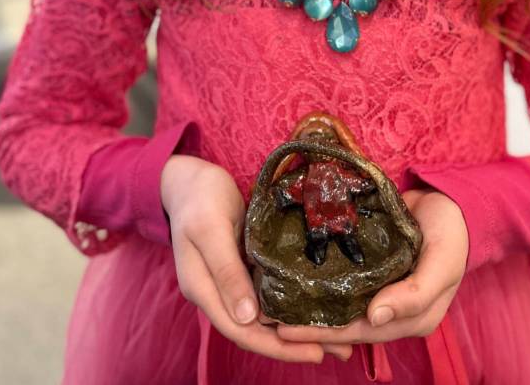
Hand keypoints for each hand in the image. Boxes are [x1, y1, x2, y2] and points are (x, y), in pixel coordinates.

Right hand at [160, 155, 351, 363]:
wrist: (189, 178)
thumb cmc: (199, 197)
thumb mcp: (211, 228)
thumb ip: (226, 270)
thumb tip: (247, 317)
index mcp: (202, 289)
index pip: (241, 330)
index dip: (276, 346)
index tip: (314, 352)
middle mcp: (216, 293)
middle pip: (255, 330)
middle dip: (294, 345)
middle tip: (340, 349)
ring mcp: (228, 282)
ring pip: (263, 316)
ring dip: (295, 328)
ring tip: (336, 336)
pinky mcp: (241, 268)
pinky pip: (266, 295)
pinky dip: (288, 304)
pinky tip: (312, 305)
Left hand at [276, 189, 468, 346]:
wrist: (451, 200)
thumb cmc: (451, 236)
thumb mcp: (441, 265)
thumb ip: (414, 294)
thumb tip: (375, 318)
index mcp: (411, 318)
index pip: (361, 332)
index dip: (325, 334)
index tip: (288, 332)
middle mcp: (392, 309)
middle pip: (345, 322)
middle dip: (308, 325)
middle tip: (269, 319)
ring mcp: (381, 287)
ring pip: (341, 303)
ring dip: (310, 305)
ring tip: (275, 302)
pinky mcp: (372, 265)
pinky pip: (344, 278)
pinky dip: (321, 281)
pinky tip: (296, 276)